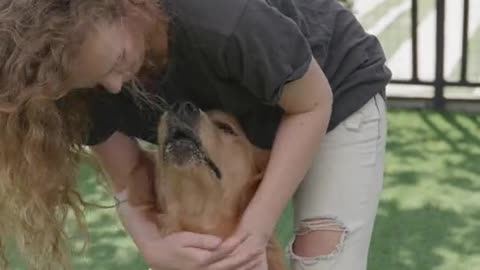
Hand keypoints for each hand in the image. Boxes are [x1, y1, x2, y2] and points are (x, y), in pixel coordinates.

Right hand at [117, 202, 259, 269]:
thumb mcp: (185, 239)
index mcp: (202, 261)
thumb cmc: (171, 244)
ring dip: (244, 266)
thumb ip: (203, 241)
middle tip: (259, 248)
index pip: (225, 252)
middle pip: (230, 264)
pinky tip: (244, 266)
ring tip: (257, 258)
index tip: (249, 236)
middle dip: (246, 257)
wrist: (158, 257)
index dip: (238, 244)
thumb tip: (220, 242)